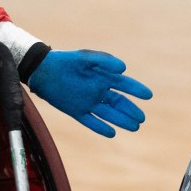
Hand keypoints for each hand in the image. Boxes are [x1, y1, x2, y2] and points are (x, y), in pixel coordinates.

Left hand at [27, 50, 152, 137]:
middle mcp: (98, 91)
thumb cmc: (66, 61)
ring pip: (109, 113)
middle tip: (142, 118)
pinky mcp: (76, 111)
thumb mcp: (86, 57)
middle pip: (119, 103)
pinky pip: (91, 121)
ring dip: (122, 120)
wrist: (42, 70)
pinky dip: (101, 127)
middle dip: (131, 110)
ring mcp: (88, 102)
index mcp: (103, 77)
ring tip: (135, 127)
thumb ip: (105, 61)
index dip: (136, 90)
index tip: (148, 95)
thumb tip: (124, 69)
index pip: (124, 85)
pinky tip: (112, 133)